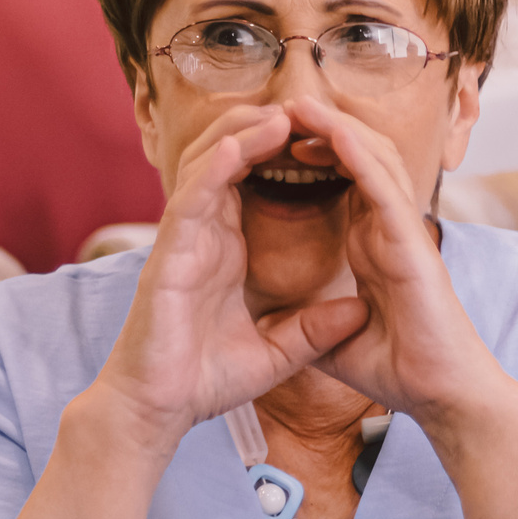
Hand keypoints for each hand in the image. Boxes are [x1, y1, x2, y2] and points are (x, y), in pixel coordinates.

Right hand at [92, 105, 366, 457]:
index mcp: (224, 247)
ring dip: (244, 133)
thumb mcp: (276, 352)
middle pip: (230, 158)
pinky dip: (216, 166)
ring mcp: (183, 239)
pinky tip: (245, 144)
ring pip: (208, 164)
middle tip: (306, 107)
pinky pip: (192, 196)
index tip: (321, 134)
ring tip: (285, 111)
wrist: (158, 411)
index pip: (252, 181)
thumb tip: (359, 309)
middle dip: (264, 128)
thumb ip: (314, 329)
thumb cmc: (204, 380)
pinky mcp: (168, 254)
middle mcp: (202, 233)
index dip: (283, 152)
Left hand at [282, 96, 517, 438]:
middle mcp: (391, 229)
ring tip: (299, 102)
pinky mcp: (413, 244)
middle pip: (360, 157)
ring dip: (338, 127)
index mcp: (375, 244)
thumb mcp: (336, 341)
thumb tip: (276, 325)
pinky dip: (358, 155)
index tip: (277, 139)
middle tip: (284, 104)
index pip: (346, 181)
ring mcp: (405, 232)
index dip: (315, 153)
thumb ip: (311, 322)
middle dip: (323, 127)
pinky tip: (332, 132)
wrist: (442, 396)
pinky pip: (383, 187)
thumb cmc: (401, 371)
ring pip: (374, 159)